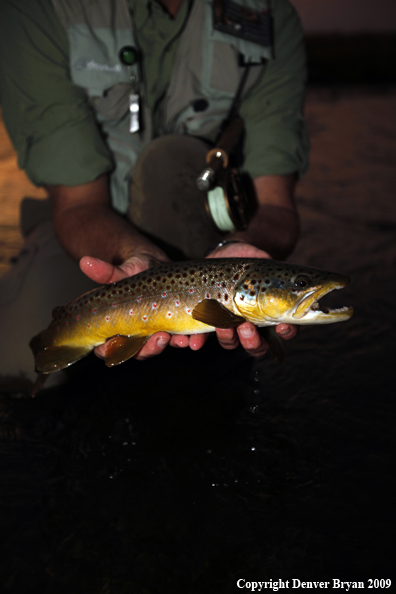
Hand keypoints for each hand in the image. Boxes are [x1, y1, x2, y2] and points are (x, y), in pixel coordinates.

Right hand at [79, 254, 202, 359]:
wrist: (160, 263)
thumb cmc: (136, 268)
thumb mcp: (123, 270)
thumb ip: (107, 272)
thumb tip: (85, 262)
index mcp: (117, 326)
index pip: (107, 347)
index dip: (109, 350)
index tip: (114, 344)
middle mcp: (136, 333)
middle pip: (138, 352)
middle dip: (148, 349)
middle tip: (159, 338)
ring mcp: (156, 331)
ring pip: (160, 347)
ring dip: (170, 345)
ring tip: (179, 339)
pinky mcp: (176, 326)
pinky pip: (181, 338)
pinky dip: (189, 341)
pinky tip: (193, 338)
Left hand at [203, 241, 297, 356]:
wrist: (223, 254)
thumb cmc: (249, 258)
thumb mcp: (261, 261)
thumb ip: (273, 268)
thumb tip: (275, 264)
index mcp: (272, 312)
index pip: (285, 330)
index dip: (287, 332)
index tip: (281, 326)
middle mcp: (253, 324)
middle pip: (257, 345)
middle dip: (252, 341)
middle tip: (246, 327)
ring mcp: (230, 324)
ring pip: (231, 342)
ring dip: (227, 337)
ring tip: (222, 325)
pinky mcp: (208, 321)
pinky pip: (202, 338)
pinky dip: (199, 341)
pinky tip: (194, 342)